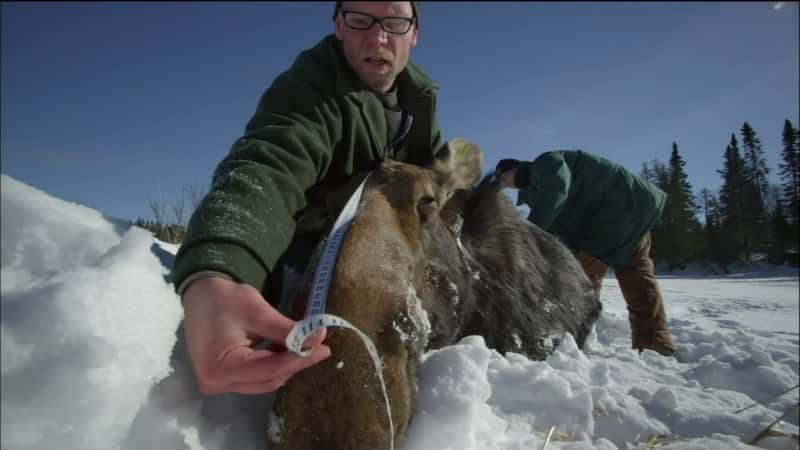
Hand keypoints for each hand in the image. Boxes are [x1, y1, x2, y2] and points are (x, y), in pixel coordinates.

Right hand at [181, 276, 330, 394]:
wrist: (200, 294)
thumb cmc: (225, 299)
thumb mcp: (258, 311)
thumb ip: (288, 330)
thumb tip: (318, 339)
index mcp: (220, 367)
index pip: (270, 369)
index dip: (300, 359)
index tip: (324, 347)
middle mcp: (216, 383)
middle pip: (267, 380)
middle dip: (295, 363)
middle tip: (319, 347)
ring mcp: (217, 383)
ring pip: (263, 381)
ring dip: (285, 365)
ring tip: (306, 346)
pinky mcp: (222, 378)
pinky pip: (254, 377)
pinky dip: (273, 364)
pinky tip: (287, 349)